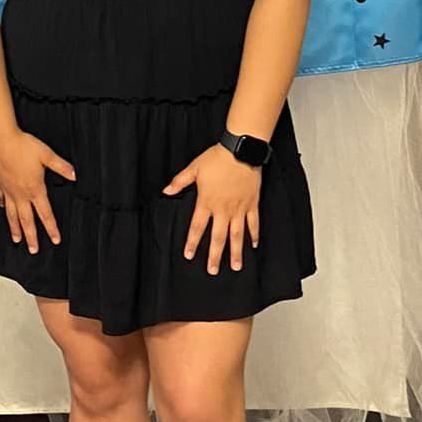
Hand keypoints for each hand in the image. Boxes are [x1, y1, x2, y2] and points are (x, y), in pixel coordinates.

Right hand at [0, 128, 75, 254]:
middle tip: (33, 250)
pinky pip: (2, 198)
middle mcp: (20, 193)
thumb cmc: (22, 146)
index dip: (51, 228)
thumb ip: (61, 166)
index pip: (45, 214)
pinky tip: (2, 209)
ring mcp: (9, 190)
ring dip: (15, 228)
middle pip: (27, 220)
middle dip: (31, 236)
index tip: (55, 239)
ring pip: (12, 214)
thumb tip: (74, 175)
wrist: (1, 139)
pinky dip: (3, 206)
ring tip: (16, 239)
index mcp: (34, 189)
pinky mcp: (0, 182)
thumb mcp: (47, 155)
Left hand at [163, 145, 260, 274]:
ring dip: (236, 252)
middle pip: (218, 237)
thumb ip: (180, 182)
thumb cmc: (217, 158)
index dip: (192, 242)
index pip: (197, 227)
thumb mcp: (194, 168)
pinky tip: (254, 245)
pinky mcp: (252, 203)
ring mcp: (239, 208)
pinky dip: (254, 234)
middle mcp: (223, 209)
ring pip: (237, 235)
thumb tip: (166, 191)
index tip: (189, 256)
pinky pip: (254, 222)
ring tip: (236, 267)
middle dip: (215, 256)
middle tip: (213, 271)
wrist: (240, 150)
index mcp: (207, 202)